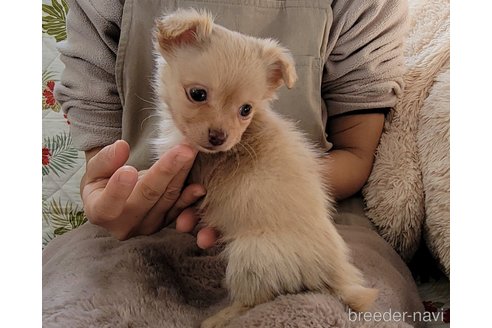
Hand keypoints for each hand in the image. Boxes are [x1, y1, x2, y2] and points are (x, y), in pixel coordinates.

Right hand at [81, 139, 217, 247]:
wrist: (117, 199)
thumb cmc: (103, 181)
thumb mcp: (95, 170)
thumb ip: (105, 160)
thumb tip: (120, 147)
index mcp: (100, 212)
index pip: (108, 204)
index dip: (118, 189)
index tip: (128, 170)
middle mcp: (125, 225)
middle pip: (147, 197)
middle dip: (165, 171)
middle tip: (182, 149)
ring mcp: (148, 226)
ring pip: (167, 199)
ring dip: (181, 174)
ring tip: (190, 152)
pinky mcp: (165, 222)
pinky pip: (179, 209)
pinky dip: (190, 198)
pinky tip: (199, 187)